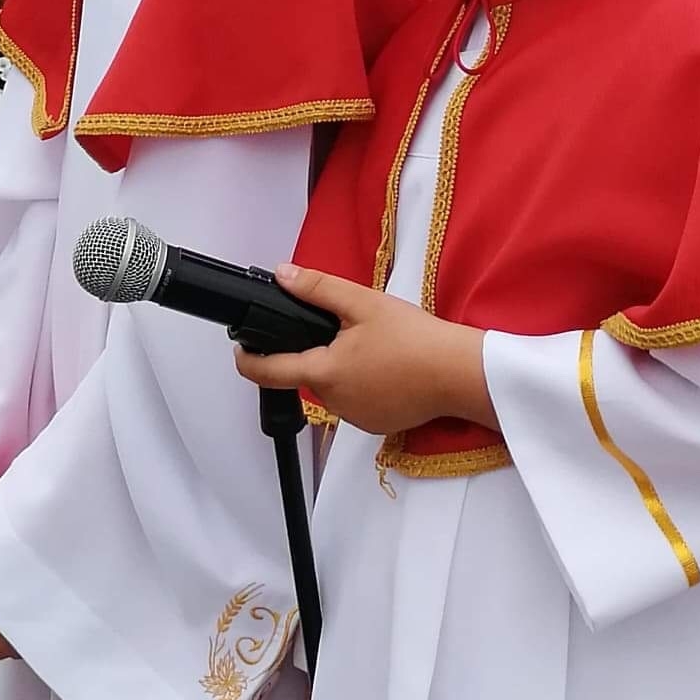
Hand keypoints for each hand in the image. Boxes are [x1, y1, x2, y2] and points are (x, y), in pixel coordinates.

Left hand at [234, 265, 495, 440]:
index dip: (248, 361)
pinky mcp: (377, 424)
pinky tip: (387, 368)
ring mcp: (356, 417)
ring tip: (374, 347)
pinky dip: (363, 385)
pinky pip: (357, 402)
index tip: (241, 349)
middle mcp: (335, 402)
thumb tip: (283, 275)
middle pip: (309, 374)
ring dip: (341, 369)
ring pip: (334, 388)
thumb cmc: (414, 339)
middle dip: (317, 353)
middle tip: (347, 329)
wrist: (458, 374)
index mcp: (324, 372)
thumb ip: (318, 288)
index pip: (269, 372)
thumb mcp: (363, 304)